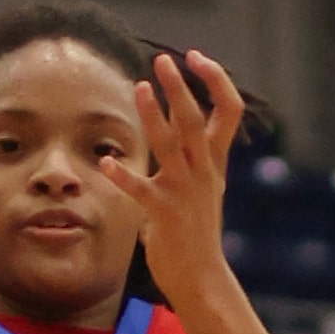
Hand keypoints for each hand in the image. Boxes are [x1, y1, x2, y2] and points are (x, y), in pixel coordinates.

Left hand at [96, 50, 246, 304]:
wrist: (202, 275)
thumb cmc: (195, 230)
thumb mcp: (202, 187)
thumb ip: (192, 156)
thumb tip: (179, 123)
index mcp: (214, 163)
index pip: (228, 111)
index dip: (215, 81)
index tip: (196, 58)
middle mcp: (203, 171)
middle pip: (197, 119)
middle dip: (181, 87)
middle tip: (164, 60)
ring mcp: (185, 191)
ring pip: (172, 144)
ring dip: (154, 115)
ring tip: (139, 87)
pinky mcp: (164, 213)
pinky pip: (142, 189)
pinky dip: (123, 176)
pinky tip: (106, 162)